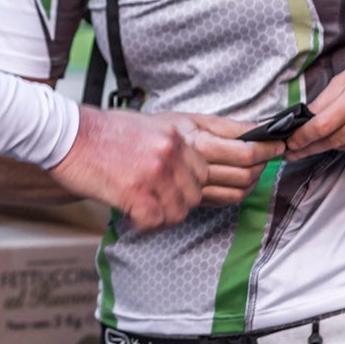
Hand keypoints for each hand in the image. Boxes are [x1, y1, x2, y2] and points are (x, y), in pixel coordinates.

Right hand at [49, 106, 256, 231]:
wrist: (68, 138)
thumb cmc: (110, 133)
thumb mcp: (160, 122)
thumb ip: (195, 136)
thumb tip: (231, 149)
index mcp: (184, 129)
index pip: (236, 143)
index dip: (261, 153)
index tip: (276, 155)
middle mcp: (177, 148)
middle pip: (219, 180)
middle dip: (222, 190)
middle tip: (204, 196)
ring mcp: (160, 172)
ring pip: (188, 206)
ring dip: (171, 209)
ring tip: (147, 198)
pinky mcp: (140, 194)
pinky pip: (161, 221)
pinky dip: (148, 221)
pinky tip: (134, 210)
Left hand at [284, 49, 344, 158]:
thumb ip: (325, 98)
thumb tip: (306, 117)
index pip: (323, 125)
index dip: (304, 137)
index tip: (292, 142)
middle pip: (334, 140)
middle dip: (311, 147)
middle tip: (295, 151)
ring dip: (329, 146)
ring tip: (316, 143)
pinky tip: (344, 136)